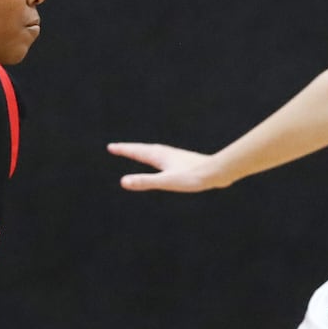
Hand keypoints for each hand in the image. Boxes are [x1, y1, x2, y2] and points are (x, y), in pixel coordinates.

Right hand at [109, 142, 229, 191]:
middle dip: (129, 149)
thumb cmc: (192, 177)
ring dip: (141, 151)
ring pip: (153, 152)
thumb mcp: (166, 182)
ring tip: (136, 152)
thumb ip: (145, 181)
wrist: (216, 171)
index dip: (123, 150)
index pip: (136, 152)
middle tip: (117, 148)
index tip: (110, 147)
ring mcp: (174, 156)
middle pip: (142, 149)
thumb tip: (123, 182)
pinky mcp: (182, 161)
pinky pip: (162, 156)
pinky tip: (161, 161)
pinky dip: (154, 156)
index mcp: (159, 156)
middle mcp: (165, 153)